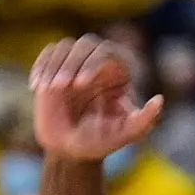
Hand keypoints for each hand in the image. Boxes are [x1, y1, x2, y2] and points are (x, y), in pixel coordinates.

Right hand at [30, 35, 162, 162]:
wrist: (70, 150)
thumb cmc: (99, 142)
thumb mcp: (124, 135)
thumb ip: (145, 121)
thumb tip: (159, 100)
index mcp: (119, 72)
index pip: (109, 52)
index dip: (93, 63)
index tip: (80, 83)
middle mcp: (99, 63)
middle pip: (86, 45)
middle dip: (71, 63)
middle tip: (60, 86)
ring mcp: (76, 63)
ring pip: (65, 47)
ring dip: (54, 64)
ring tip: (47, 88)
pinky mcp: (55, 67)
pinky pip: (48, 54)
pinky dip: (41, 65)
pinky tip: (36, 86)